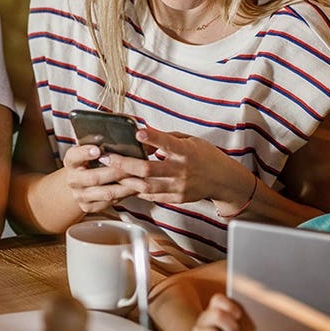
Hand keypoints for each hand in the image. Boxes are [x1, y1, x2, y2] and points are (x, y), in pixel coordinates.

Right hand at [60, 143, 138, 213]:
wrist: (80, 184)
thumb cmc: (92, 162)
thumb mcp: (93, 150)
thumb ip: (106, 143)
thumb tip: (134, 134)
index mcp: (71, 160)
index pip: (75, 155)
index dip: (85, 153)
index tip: (97, 149)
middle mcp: (72, 179)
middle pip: (94, 177)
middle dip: (116, 172)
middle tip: (132, 167)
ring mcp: (80, 195)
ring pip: (106, 193)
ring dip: (125, 186)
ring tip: (140, 179)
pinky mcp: (88, 207)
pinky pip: (110, 203)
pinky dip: (125, 195)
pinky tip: (135, 188)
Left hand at [106, 128, 248, 206]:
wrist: (223, 180)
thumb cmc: (204, 156)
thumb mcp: (190, 140)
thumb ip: (166, 138)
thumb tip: (142, 136)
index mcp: (186, 151)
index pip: (168, 143)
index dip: (153, 138)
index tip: (138, 133)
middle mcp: (182, 170)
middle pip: (149, 169)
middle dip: (124, 163)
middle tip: (106, 158)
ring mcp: (179, 186)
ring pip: (146, 186)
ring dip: (125, 180)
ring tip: (108, 173)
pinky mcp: (177, 198)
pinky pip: (152, 196)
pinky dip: (137, 190)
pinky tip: (124, 184)